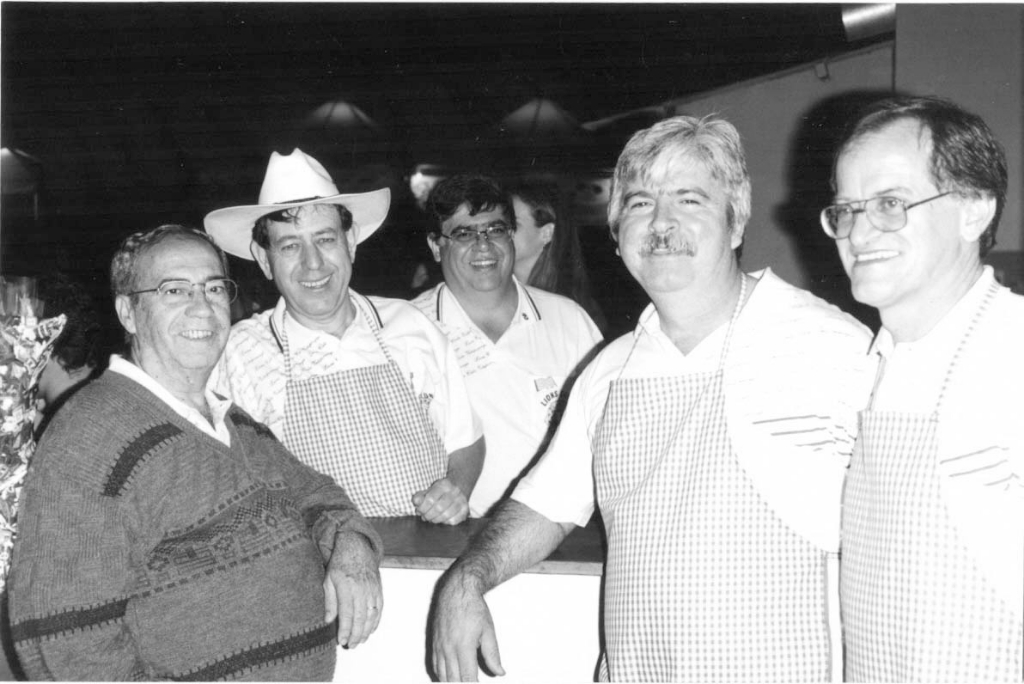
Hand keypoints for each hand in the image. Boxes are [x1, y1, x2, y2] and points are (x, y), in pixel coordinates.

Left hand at [323, 533, 382, 647]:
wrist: (357, 547)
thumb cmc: (340, 565)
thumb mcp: (328, 580)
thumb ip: (329, 601)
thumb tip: (329, 621)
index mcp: (347, 586)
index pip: (347, 614)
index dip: (346, 630)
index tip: (342, 641)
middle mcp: (361, 588)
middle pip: (361, 617)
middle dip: (357, 635)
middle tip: (352, 646)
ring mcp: (372, 588)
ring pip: (372, 615)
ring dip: (367, 631)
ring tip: (361, 641)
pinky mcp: (378, 588)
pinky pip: (379, 608)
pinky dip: (376, 621)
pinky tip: (371, 630)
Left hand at [412, 477, 468, 524]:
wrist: (458, 489)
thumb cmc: (439, 492)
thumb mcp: (428, 491)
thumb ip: (420, 496)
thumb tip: (416, 501)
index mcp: (444, 484)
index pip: (431, 499)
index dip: (422, 508)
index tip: (419, 511)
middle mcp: (455, 491)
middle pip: (439, 508)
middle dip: (428, 515)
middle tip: (424, 517)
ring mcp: (462, 500)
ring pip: (446, 515)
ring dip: (435, 520)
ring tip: (431, 519)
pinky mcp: (465, 510)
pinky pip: (454, 521)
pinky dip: (445, 522)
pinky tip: (442, 519)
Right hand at [431, 572, 504, 680]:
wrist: (457, 590)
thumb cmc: (473, 607)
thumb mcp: (488, 631)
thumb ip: (493, 655)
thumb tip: (499, 672)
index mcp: (463, 646)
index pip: (467, 678)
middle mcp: (448, 648)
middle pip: (453, 680)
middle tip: (471, 683)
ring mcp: (439, 646)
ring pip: (442, 676)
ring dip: (451, 683)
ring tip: (462, 682)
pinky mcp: (434, 643)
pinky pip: (435, 666)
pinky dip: (442, 676)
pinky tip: (449, 678)